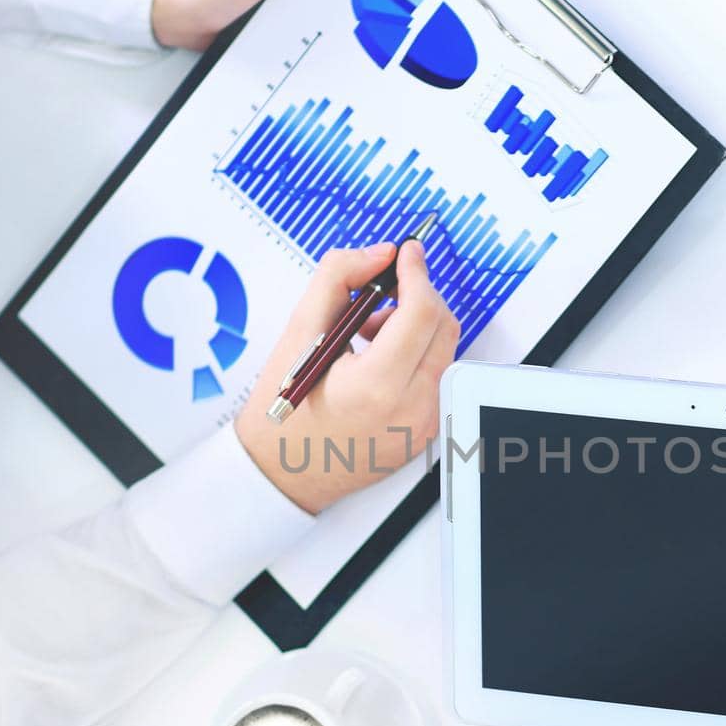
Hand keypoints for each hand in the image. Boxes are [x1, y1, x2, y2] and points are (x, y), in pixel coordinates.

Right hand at [235, 242, 458, 514]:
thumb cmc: (284, 411)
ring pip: (444, 350)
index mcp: (376, 386)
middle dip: (418, 296)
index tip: (406, 252)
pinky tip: (378, 360)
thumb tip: (379, 254)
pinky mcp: (426, 431)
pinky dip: (416, 355)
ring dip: (416, 327)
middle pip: (444, 327)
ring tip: (368, 333)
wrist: (281, 473)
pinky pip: (436, 377)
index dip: (416, 272)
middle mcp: (410, 409)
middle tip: (382, 290)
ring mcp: (423, 424)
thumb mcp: (299, 332)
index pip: (421, 311)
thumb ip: (339, 278)